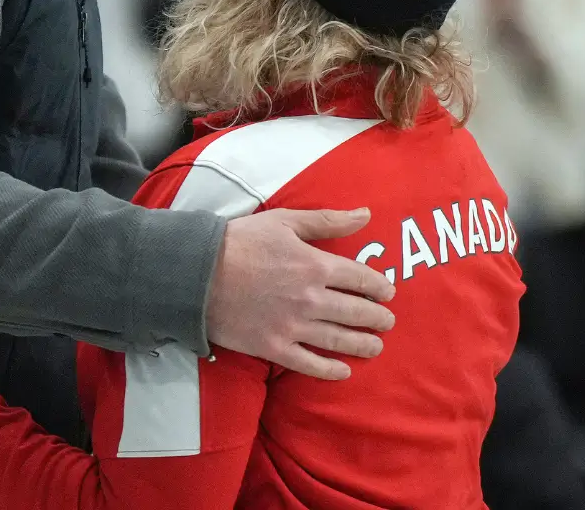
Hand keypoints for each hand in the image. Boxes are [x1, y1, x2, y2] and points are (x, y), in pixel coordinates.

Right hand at [206, 207, 395, 380]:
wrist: (197, 272)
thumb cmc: (240, 241)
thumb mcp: (284, 221)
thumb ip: (327, 220)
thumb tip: (366, 214)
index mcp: (315, 265)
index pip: (361, 279)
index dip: (379, 287)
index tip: (387, 292)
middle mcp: (311, 299)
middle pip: (357, 312)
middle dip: (378, 318)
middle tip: (387, 321)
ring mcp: (293, 326)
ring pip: (339, 340)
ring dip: (363, 344)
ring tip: (375, 346)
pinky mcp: (274, 347)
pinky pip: (309, 364)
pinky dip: (330, 370)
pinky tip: (343, 371)